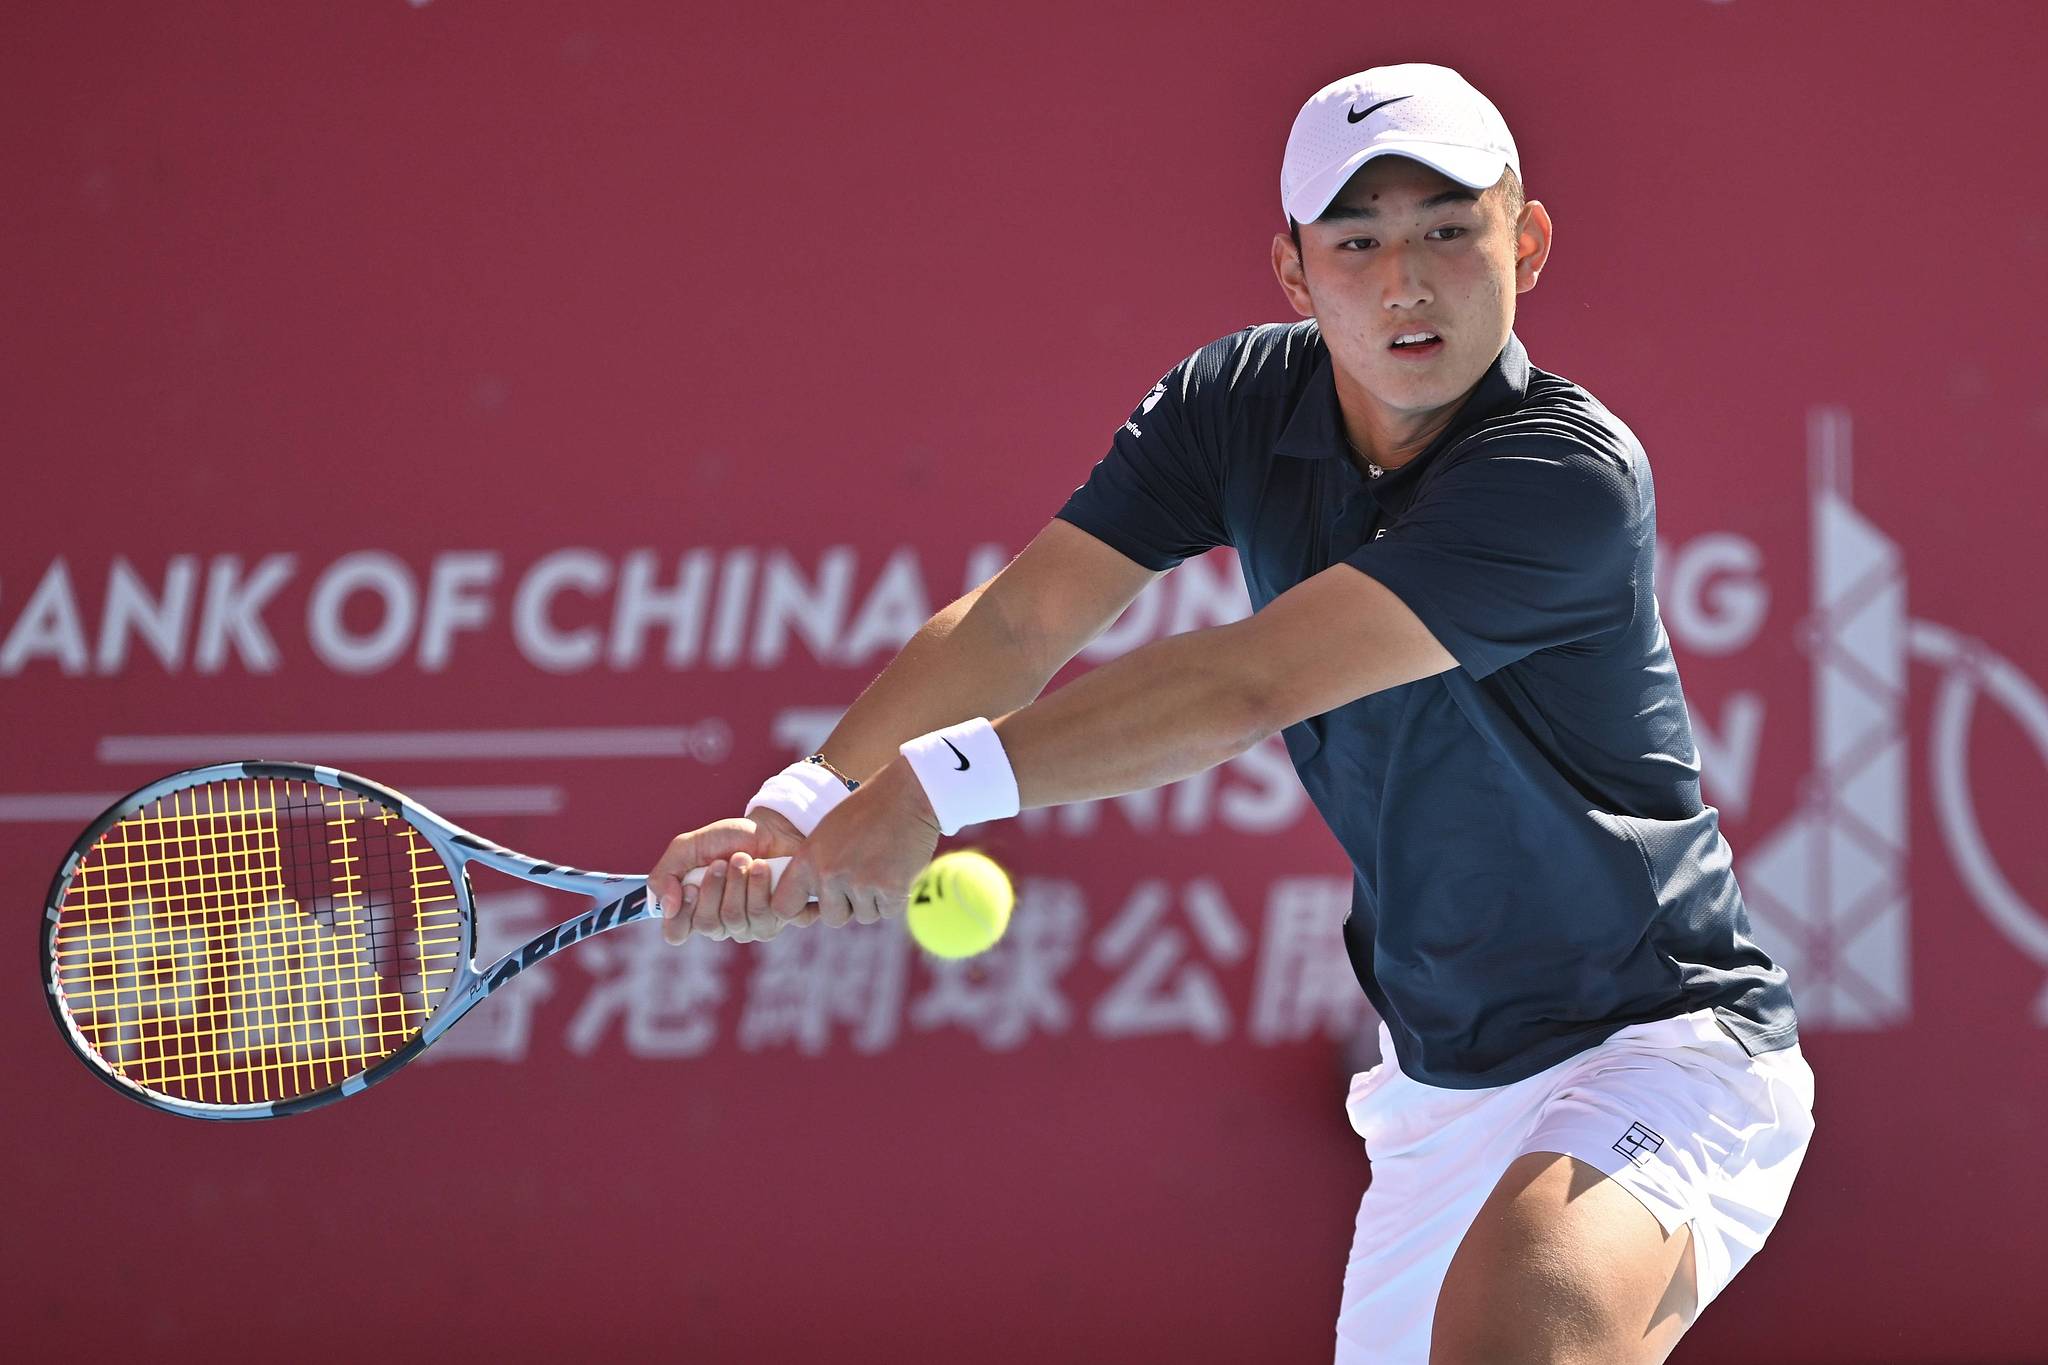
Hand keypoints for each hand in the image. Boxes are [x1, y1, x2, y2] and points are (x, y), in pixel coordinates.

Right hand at [648, 807, 812, 945]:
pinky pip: (764, 917)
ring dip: (738, 882)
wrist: (771, 827)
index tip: (691, 887)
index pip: (676, 934)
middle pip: (707, 925)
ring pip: (736, 921)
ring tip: (745, 858)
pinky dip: (762, 886)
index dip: (681, 914)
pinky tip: (765, 868)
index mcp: (694, 909)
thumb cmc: (728, 839)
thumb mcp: (688, 847)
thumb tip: (667, 908)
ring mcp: (748, 926)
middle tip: (722, 861)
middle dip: (714, 888)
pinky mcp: (776, 921)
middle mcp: (720, 923)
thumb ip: (664, 875)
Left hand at [768, 757, 941, 929]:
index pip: (784, 906)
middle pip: (832, 917)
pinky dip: (894, 897)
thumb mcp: (826, 834)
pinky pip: (887, 911)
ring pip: (863, 916)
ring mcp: (860, 883)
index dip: (799, 911)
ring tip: (881, 864)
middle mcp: (829, 874)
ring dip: (873, 900)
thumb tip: (811, 902)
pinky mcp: (890, 890)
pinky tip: (897, 868)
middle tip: (862, 874)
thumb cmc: (867, 811)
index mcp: (807, 859)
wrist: (907, 795)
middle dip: (848, 905)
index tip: (813, 906)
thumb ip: (815, 867)